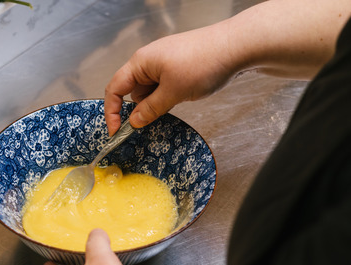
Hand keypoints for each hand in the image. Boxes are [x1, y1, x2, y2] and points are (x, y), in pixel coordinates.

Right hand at [104, 24, 236, 133]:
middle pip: (130, 90)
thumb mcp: (173, 93)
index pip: (114, 89)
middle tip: (147, 124)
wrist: (237, 47)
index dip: (112, 112)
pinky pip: (162, 85)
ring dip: (154, 103)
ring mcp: (163, 62)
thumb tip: (133, 122)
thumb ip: (150, 109)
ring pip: (148, 89)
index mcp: (140, 62)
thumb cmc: (204, 63)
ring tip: (172, 105)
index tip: (116, 132)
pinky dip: (165, 96)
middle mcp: (148, 60)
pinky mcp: (177, 65)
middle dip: (136, 109)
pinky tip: (179, 98)